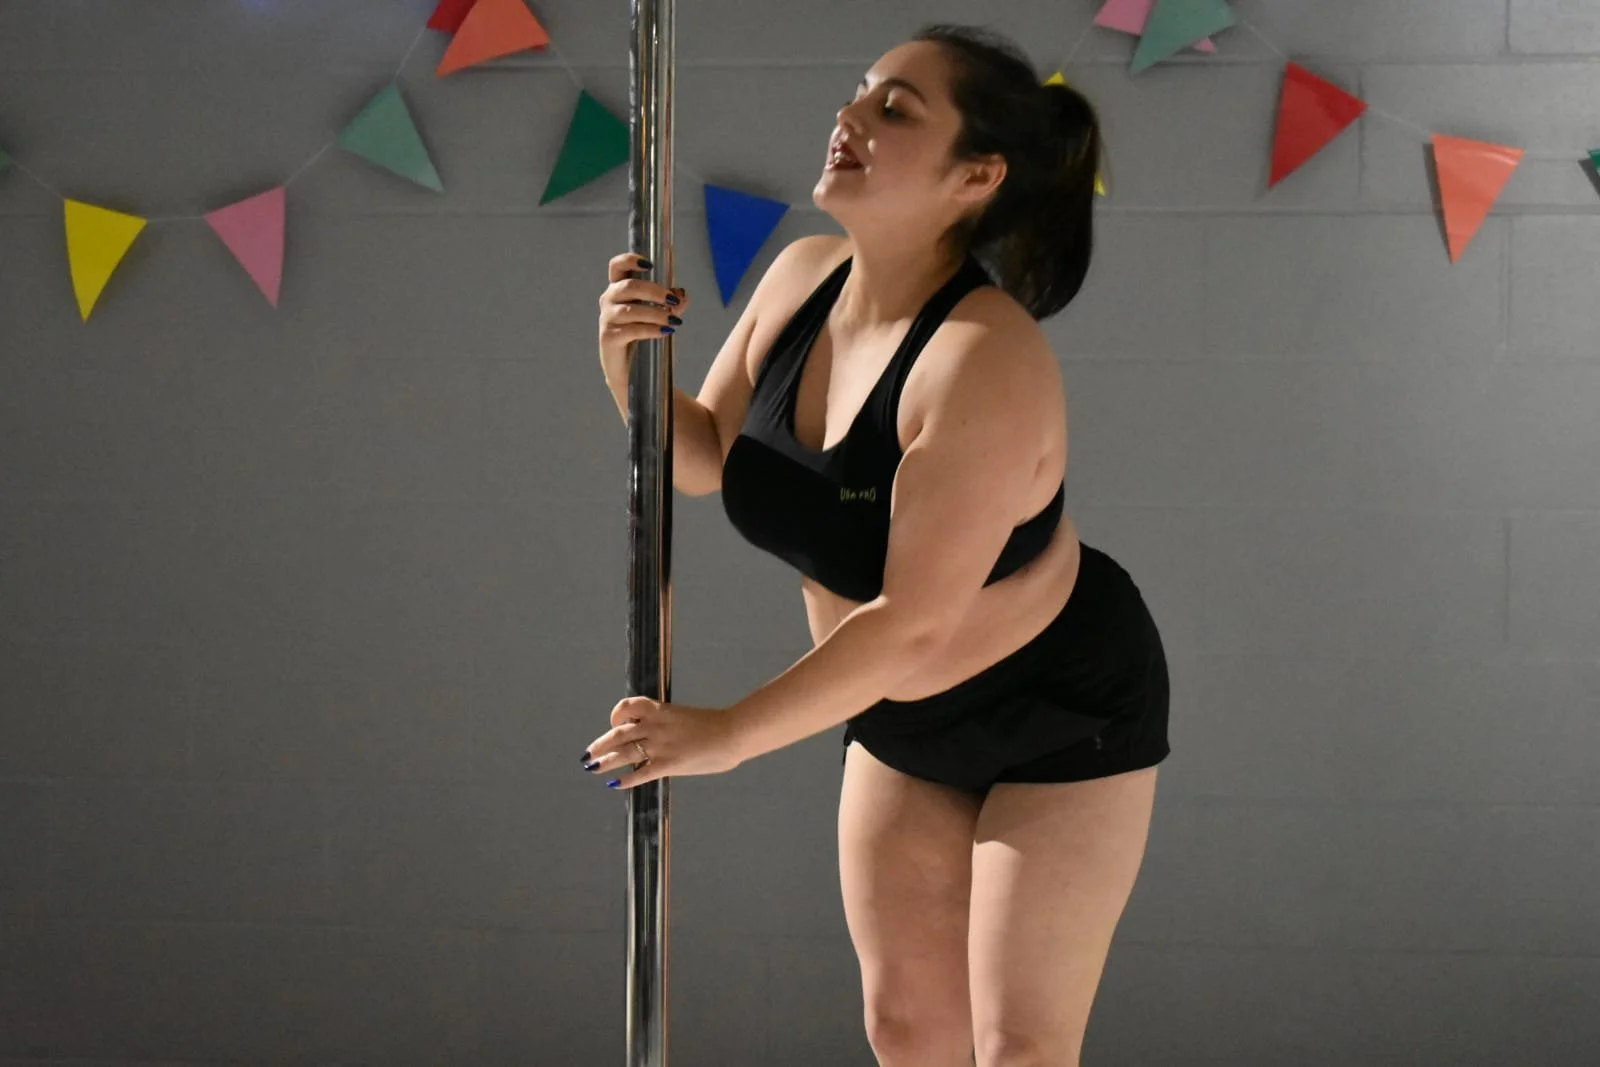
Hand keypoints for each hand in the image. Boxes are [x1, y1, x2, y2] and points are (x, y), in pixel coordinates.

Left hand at [581, 696, 744, 789]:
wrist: (732, 733)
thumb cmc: (717, 725)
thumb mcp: (688, 718)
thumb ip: (673, 725)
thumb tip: (669, 736)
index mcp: (662, 711)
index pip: (630, 706)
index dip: (617, 714)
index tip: (615, 723)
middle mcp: (655, 726)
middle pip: (618, 733)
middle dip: (600, 744)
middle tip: (588, 753)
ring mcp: (660, 745)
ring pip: (623, 753)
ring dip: (604, 761)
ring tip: (592, 767)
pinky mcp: (668, 763)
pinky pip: (639, 773)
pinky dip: (625, 779)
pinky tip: (615, 784)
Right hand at [597, 252, 690, 385]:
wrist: (632, 373)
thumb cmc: (643, 338)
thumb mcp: (659, 316)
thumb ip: (670, 303)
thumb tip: (683, 294)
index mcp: (619, 289)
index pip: (617, 266)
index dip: (631, 259)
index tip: (650, 264)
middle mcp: (609, 301)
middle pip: (629, 286)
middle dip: (655, 291)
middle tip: (674, 300)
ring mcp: (607, 319)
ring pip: (632, 310)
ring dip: (657, 314)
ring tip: (675, 321)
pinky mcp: (609, 338)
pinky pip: (632, 330)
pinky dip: (651, 330)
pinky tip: (665, 332)